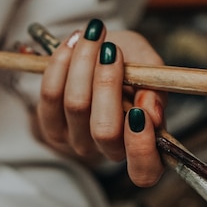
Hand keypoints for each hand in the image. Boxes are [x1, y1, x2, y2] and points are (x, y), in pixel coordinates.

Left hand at [36, 19, 165, 186]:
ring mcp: (78, 142)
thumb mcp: (153, 69)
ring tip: (93, 35)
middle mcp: (108, 151)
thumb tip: (151, 110)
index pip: (144, 171)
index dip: (141, 147)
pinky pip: (51, 96)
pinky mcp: (50, 127)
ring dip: (84, 63)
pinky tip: (74, 42)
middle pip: (105, 130)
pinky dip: (61, 64)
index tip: (141, 109)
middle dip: (107, 83)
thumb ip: (156, 88)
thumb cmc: (135, 64)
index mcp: (142, 146)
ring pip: (76, 106)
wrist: (104, 52)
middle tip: (111, 49)